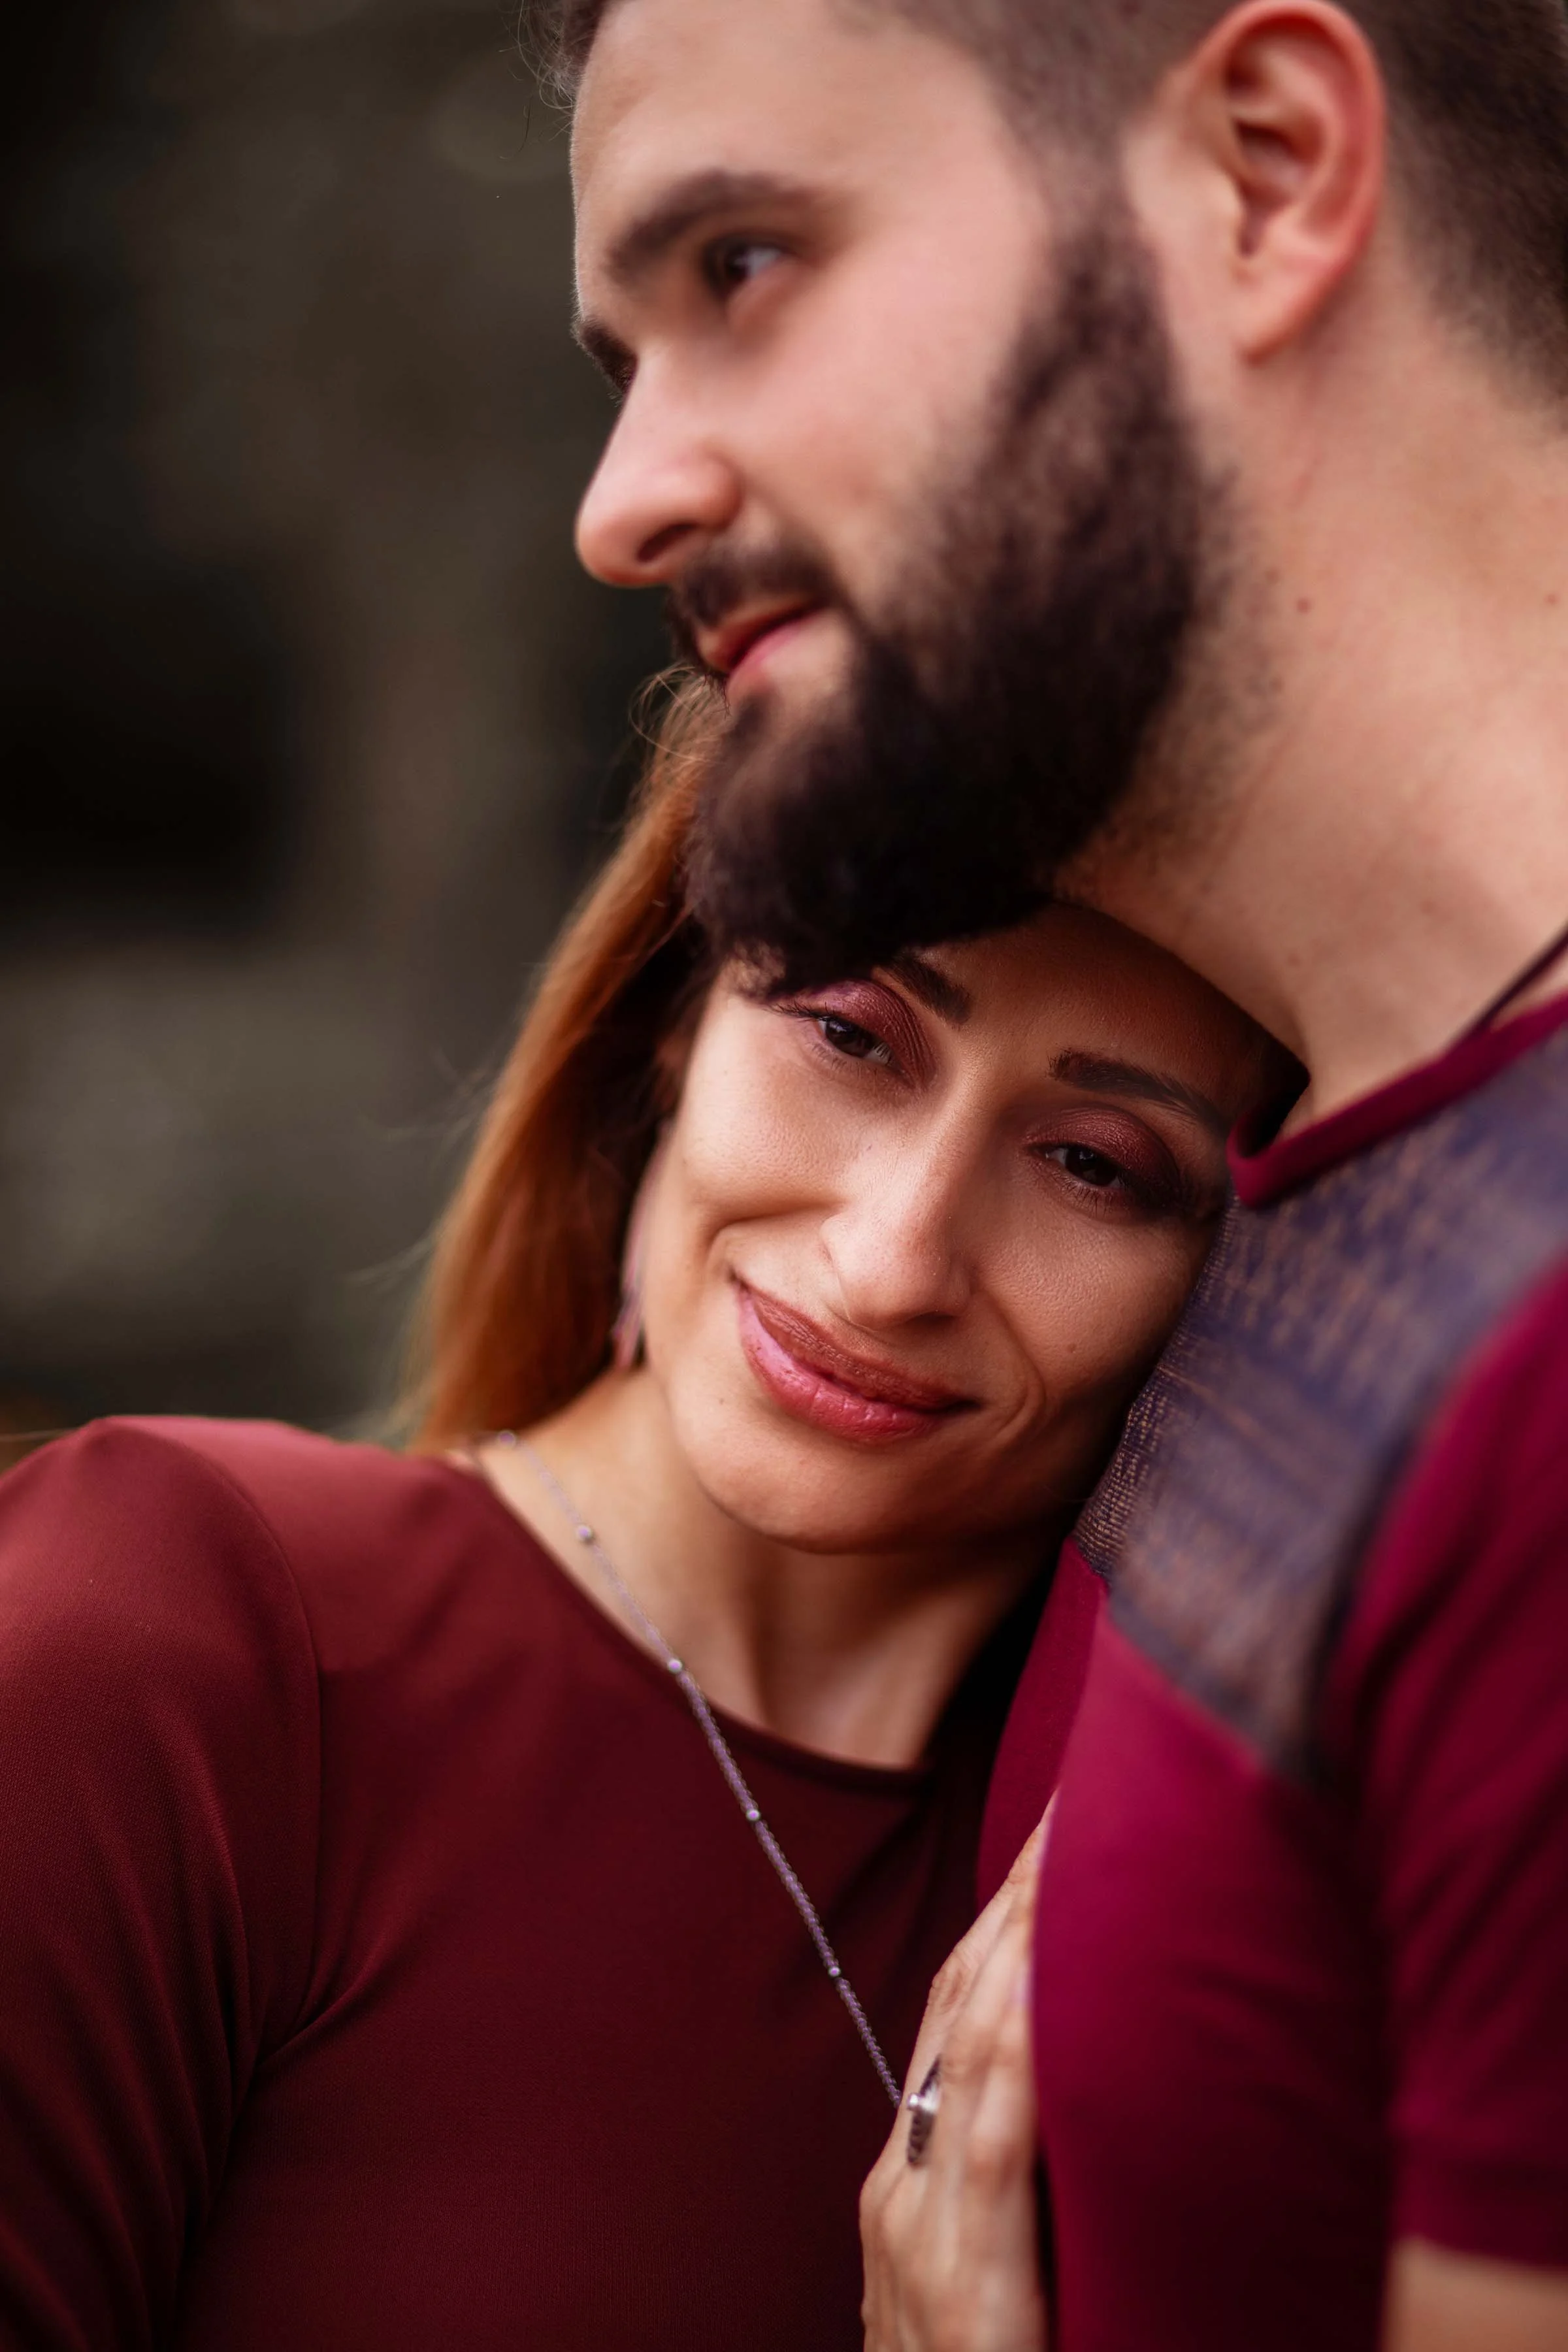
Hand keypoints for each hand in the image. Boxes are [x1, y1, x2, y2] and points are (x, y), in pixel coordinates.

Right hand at [860, 1816, 1050, 2351]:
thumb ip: (1006, 2194)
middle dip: (1022, 1891)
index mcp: (911, 2176)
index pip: (961, 2009)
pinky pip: (991, 2150)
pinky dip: (1019, 2054)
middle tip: (1081, 1788)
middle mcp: (903, 2184)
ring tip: (1077, 1842)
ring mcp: (919, 2233)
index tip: (1064, 1826)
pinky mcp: (962, 2294)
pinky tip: (1050, 1982)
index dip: (1010, 1913)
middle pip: (964, 2001)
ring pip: (974, 2048)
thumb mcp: (983, 2278)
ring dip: (1028, 1936)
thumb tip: (1065, 2094)